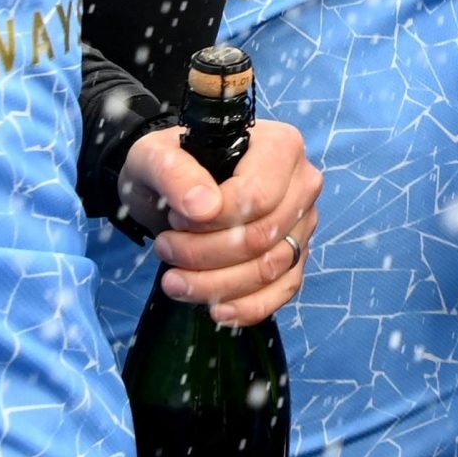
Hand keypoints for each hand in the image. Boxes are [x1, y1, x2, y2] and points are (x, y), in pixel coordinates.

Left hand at [119, 120, 322, 326]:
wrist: (177, 188)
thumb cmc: (171, 166)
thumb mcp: (154, 156)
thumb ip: (174, 172)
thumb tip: (203, 208)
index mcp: (281, 146)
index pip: (258, 196)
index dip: (212, 221)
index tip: (175, 220)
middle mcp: (302, 184)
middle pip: (263, 236)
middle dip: (205, 254)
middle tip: (165, 249)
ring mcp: (303, 223)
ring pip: (270, 268)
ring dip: (217, 285)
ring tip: (174, 282)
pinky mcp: (296, 256)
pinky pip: (283, 290)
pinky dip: (249, 307)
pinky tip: (216, 310)